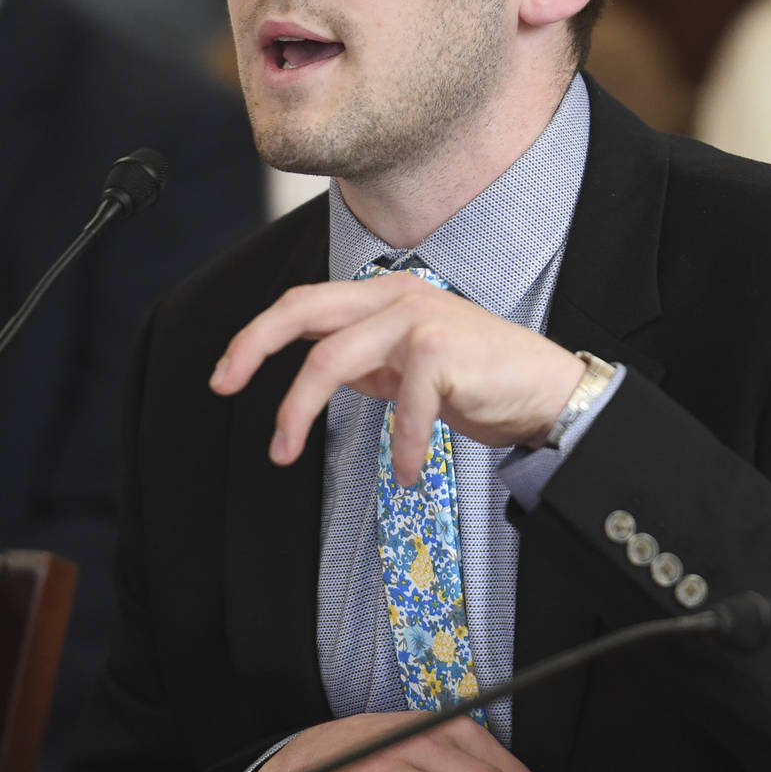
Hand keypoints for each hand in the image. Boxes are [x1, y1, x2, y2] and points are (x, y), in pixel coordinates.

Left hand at [209, 273, 585, 481]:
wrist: (547, 390)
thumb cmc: (481, 380)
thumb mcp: (409, 366)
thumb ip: (366, 361)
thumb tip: (316, 372)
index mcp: (383, 297)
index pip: (304, 304)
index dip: (257, 335)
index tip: (226, 374)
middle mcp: (395, 297)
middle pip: (302, 310)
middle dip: (252, 345)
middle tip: (224, 385)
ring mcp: (418, 318)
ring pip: (331, 359)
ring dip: (299, 412)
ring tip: (285, 451)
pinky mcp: (441, 349)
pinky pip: (401, 406)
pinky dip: (398, 447)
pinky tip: (404, 474)